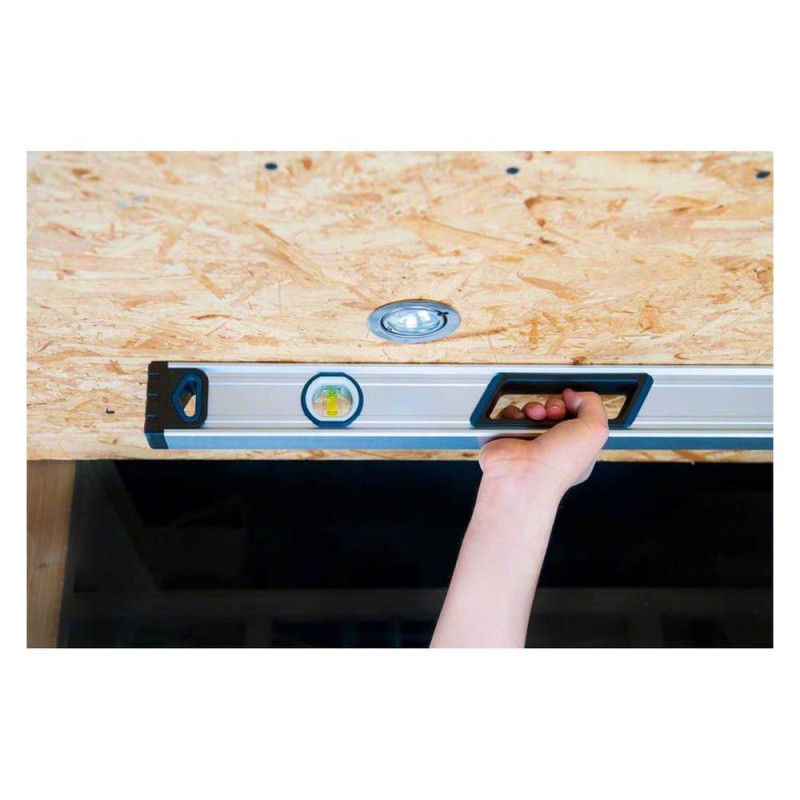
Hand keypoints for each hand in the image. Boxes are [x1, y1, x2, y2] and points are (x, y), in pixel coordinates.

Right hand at [478, 389, 608, 492]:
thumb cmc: (559, 464)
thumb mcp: (595, 430)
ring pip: (531, 411)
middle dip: (554, 406)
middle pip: (554, 411)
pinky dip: (513, 415)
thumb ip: (593, 404)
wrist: (525, 474)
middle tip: (553, 413)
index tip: (572, 404)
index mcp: (575, 449)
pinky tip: (519, 424)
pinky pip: (509, 415)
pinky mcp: (507, 438)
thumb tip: (574, 395)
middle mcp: (552, 446)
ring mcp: (528, 442)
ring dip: (534, 408)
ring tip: (535, 418)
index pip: (577, 418)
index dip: (575, 406)